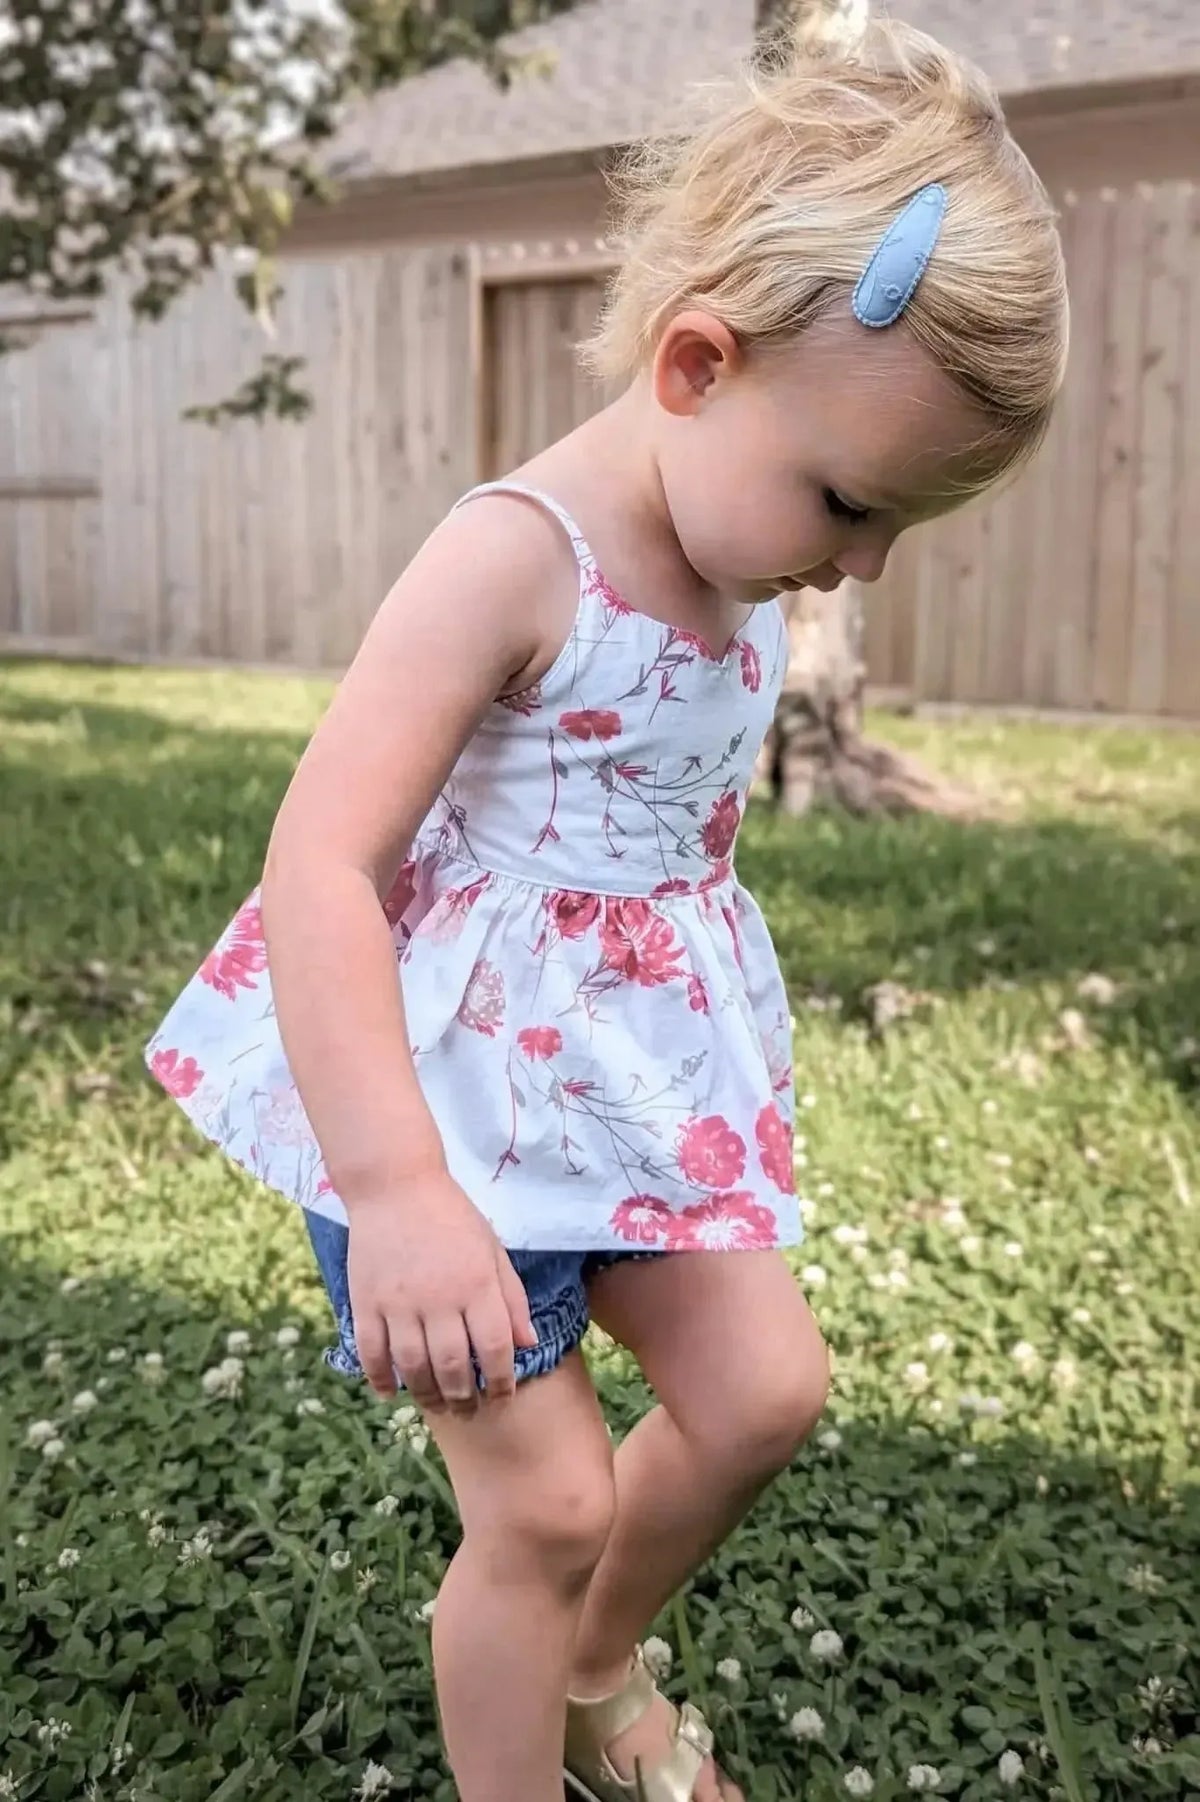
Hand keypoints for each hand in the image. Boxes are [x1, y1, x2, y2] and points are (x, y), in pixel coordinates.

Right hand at [345, 1171, 537, 1411]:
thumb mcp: (492, 1250)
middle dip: (464, 1396)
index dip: (502, 1380)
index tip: (502, 1394)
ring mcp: (398, 1302)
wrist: (395, 1185)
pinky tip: (390, 1391)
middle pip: (453, 1366)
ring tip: (437, 1404)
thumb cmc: (452, 1217)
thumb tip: (528, 1345)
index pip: (495, 1347)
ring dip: (427, 1394)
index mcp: (477, 1284)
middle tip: (468, 1408)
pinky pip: (371, 1352)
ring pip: (412, 1366)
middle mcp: (439, 1298)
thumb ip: (512, 1298)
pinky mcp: (365, 1301)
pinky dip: (379, 1378)